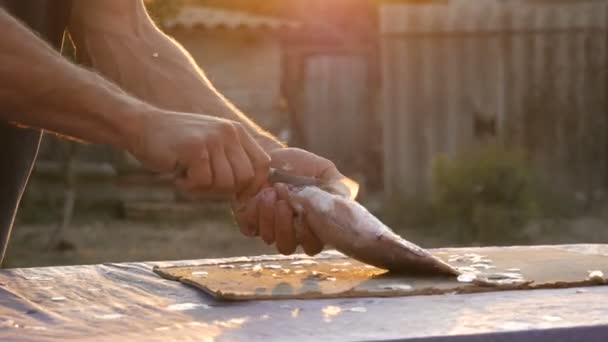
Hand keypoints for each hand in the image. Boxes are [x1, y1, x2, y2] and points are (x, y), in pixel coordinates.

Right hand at [129, 110, 269, 196]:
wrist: (141, 126)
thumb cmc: (177, 145)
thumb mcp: (212, 147)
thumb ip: (232, 163)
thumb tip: (251, 196)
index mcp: (237, 132)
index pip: (263, 164)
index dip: (253, 186)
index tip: (236, 196)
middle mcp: (229, 132)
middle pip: (245, 178)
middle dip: (225, 191)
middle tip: (203, 184)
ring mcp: (212, 139)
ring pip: (225, 183)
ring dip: (205, 189)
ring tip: (188, 176)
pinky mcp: (195, 148)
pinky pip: (203, 182)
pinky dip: (189, 186)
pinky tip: (178, 175)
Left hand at [232, 148, 346, 255]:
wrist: (271, 155)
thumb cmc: (300, 165)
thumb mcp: (324, 170)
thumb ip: (338, 184)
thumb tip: (348, 196)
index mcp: (312, 226)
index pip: (313, 245)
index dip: (308, 233)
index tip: (306, 210)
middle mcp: (291, 233)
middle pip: (288, 248)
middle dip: (286, 226)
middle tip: (285, 202)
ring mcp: (269, 229)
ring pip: (270, 239)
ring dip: (270, 217)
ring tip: (271, 193)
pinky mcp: (249, 222)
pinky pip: (250, 228)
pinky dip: (255, 212)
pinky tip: (258, 195)